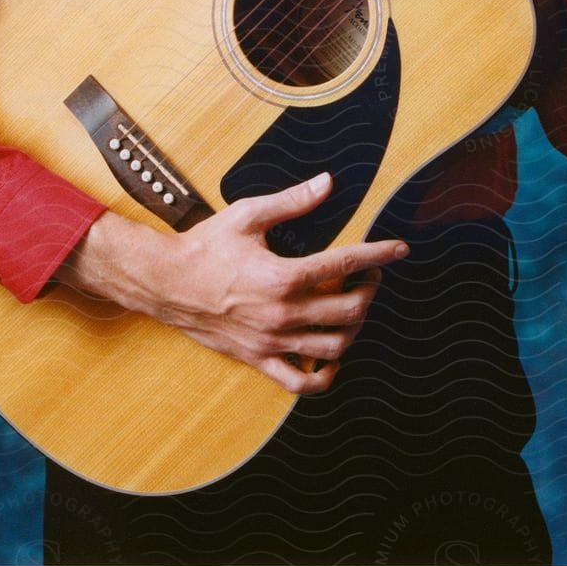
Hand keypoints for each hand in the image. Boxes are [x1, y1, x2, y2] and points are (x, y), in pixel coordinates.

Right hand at [55, 171, 408, 393]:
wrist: (167, 283)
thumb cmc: (206, 246)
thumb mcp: (249, 214)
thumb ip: (292, 201)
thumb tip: (326, 183)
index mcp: (283, 276)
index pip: (345, 266)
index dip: (378, 254)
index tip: (398, 249)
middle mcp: (282, 313)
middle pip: (348, 310)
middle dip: (370, 290)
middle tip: (372, 274)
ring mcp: (272, 341)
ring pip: (332, 347)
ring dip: (354, 328)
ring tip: (354, 307)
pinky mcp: (259, 359)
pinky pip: (299, 382)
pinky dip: (323, 376)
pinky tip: (331, 357)